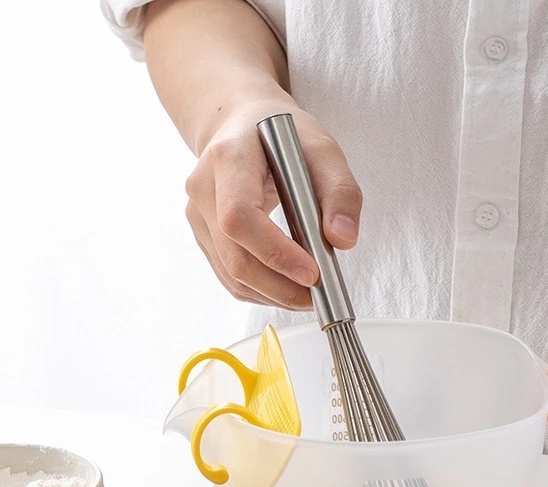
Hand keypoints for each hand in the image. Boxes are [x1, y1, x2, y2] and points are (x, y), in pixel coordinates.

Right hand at [185, 101, 362, 308]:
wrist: (244, 125)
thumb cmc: (284, 136)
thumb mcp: (323, 149)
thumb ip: (340, 193)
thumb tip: (342, 240)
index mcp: (229, 158)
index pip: (240, 217)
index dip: (275, 252)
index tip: (312, 273)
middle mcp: (204, 188)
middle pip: (235, 255)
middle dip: (280, 285)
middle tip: (318, 295)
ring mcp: (199, 215)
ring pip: (231, 273)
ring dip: (273, 294)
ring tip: (309, 295)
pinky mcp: (205, 235)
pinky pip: (230, 276)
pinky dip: (261, 291)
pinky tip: (287, 288)